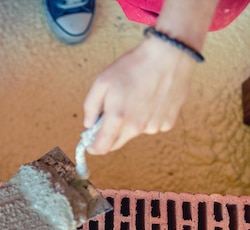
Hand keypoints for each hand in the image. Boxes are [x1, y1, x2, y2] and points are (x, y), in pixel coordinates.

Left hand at [83, 37, 196, 154]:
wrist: (169, 54)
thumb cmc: (133, 66)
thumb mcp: (102, 81)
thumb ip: (90, 106)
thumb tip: (88, 124)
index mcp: (117, 118)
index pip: (101, 148)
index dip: (93, 146)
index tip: (90, 141)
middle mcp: (136, 127)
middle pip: (116, 144)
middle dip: (109, 134)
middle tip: (110, 115)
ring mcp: (154, 126)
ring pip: (134, 133)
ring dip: (130, 123)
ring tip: (135, 98)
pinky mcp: (168, 122)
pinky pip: (151, 126)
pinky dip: (147, 117)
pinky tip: (151, 99)